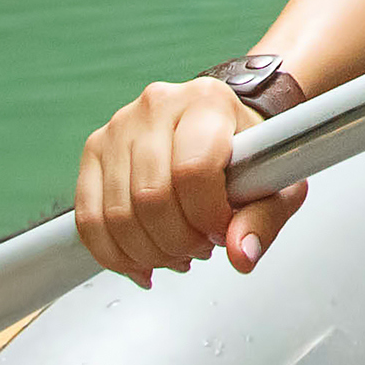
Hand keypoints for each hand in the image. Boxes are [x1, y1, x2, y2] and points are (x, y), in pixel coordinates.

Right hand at [73, 77, 309, 286]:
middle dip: (176, 242)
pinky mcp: (95, 150)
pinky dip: (113, 254)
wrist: (224, 125)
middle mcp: (157, 106)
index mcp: (206, 102)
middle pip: (150, 198)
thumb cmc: (250, 152)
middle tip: (199, 247)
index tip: (221, 231)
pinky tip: (141, 262)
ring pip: (117, 215)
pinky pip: (89, 218)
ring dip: (148, 252)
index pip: (193, 170)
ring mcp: (119, 127)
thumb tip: (242, 254)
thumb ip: (263, 220)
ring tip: (176, 252)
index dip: (207, 216)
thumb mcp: (276, 184)